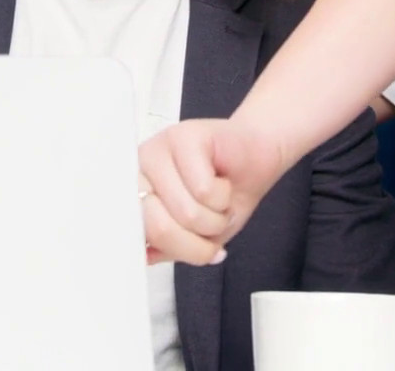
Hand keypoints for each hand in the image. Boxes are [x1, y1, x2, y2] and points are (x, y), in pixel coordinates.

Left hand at [139, 118, 290, 265]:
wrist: (259, 158)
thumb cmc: (226, 196)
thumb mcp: (196, 236)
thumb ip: (167, 246)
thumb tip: (146, 257)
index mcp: (135, 193)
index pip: (141, 238)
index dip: (179, 249)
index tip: (202, 246)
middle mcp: (140, 170)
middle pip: (160, 228)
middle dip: (199, 239)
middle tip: (216, 222)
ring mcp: (160, 149)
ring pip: (186, 212)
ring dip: (217, 217)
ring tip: (221, 200)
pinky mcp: (184, 136)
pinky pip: (204, 190)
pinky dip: (224, 197)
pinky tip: (225, 182)